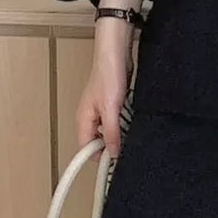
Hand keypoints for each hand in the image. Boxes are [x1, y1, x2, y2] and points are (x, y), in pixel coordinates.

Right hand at [76, 0, 139, 157]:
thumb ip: (112, 133)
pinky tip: (133, 122)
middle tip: (128, 149)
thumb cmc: (108, 75)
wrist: (115, 52)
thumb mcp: (111, 109)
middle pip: (99, 141)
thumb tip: (114, 153)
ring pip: (110, 132)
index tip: (113, 165)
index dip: (98, 157)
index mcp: (84, 119)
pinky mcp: (113, 104)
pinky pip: (118, 121)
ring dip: (121, 134)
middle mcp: (91, 117)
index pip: (86, 148)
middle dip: (113, 146)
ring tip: (133, 134)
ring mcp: (102, 110)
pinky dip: (125, 124)